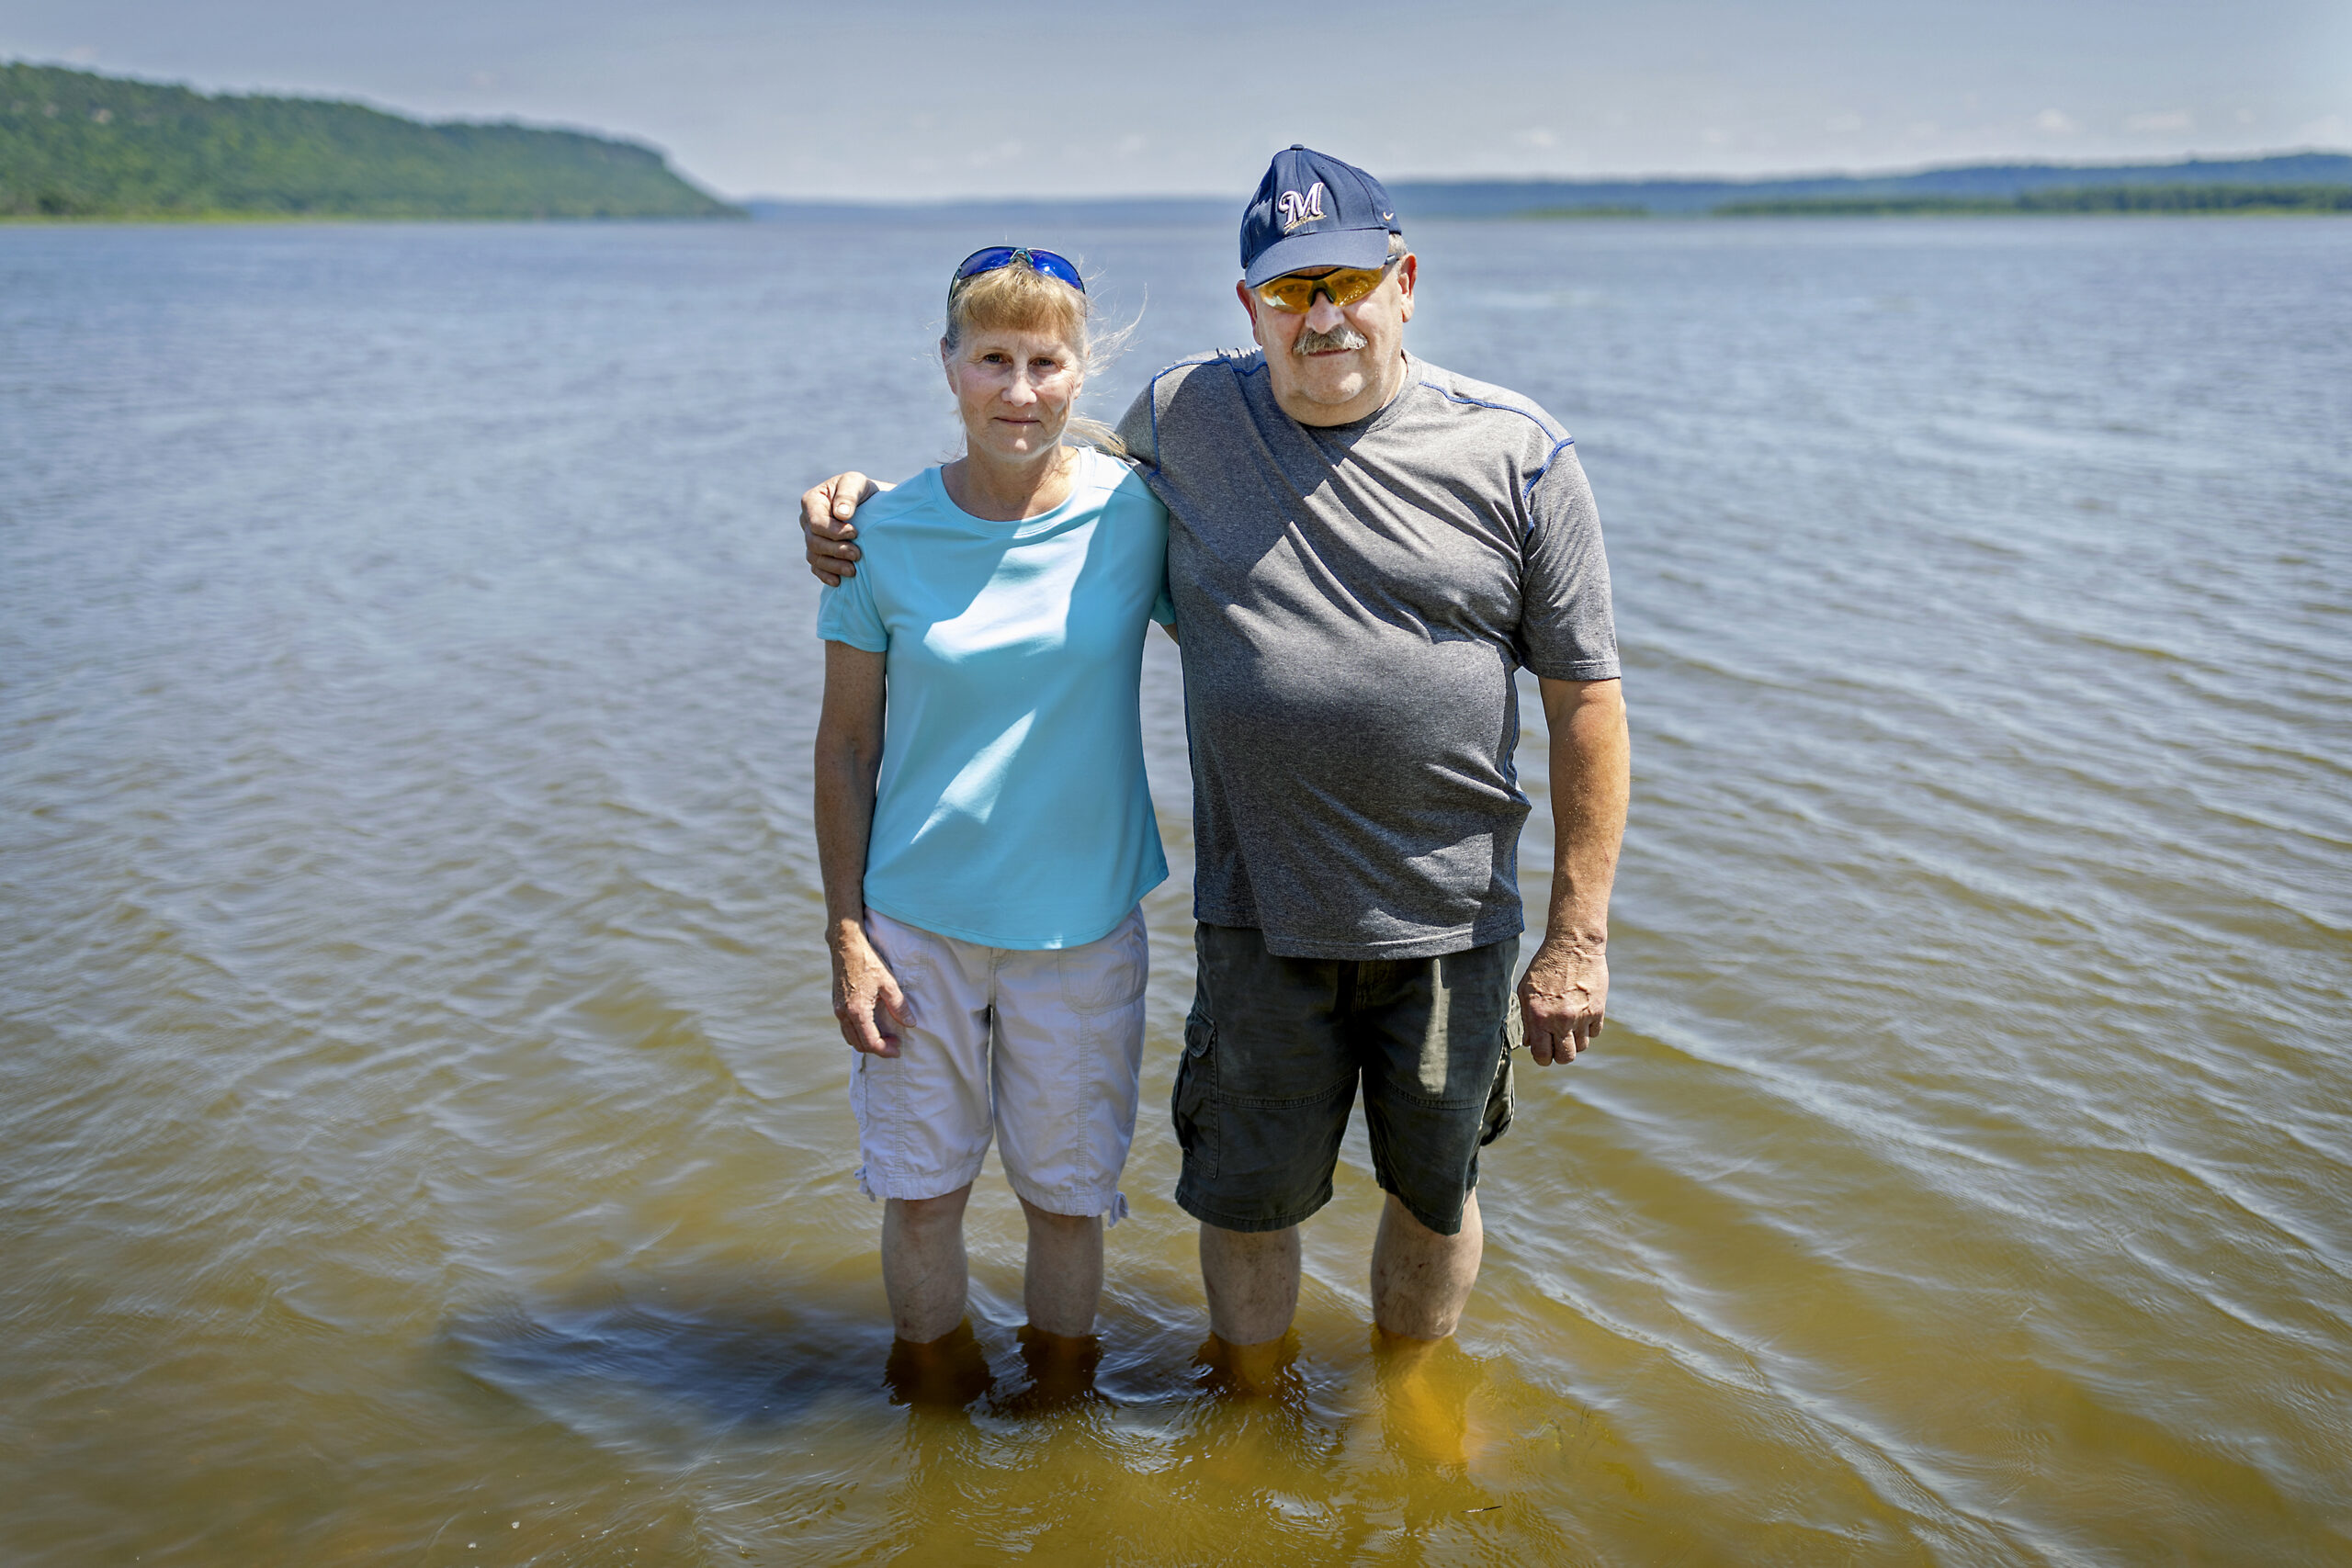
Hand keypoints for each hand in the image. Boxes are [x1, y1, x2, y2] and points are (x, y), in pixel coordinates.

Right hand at [801, 472, 878, 586]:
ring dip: (833, 566)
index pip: (816, 522)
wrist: (872, 505)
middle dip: (836, 550)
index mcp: (812, 501)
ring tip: (853, 570)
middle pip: (814, 542)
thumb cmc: (862, 491)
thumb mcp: (857, 483)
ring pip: (814, 557)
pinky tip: (839, 581)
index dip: (833, 531)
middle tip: (857, 554)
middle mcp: (807, 521)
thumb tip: (841, 515)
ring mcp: (811, 538)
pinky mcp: (819, 552)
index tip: (855, 533)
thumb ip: (848, 494)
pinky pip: (816, 568)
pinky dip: (826, 575)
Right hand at [829, 919, 909, 1055]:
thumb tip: (910, 1023)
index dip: (885, 1050)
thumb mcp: (888, 983)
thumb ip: (899, 1006)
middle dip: (877, 1049)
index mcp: (857, 1010)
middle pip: (859, 1044)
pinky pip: (846, 1027)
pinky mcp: (836, 1004)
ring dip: (867, 1042)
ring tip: (885, 1035)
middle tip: (894, 1043)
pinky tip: (872, 1025)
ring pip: (850, 1038)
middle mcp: (844, 1013)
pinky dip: (858, 1033)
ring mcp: (838, 1010)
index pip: (870, 1042)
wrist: (845, 946)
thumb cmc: (867, 961)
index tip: (897, 1049)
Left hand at [1517, 937, 1605, 1065]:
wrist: (1573, 946)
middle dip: (1560, 1054)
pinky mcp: (1598, 1010)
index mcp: (1539, 1016)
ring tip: (1568, 1023)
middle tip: (1557, 1042)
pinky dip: (1588, 1028)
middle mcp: (1561, 1020)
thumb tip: (1529, 1044)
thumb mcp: (1526, 991)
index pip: (1543, 1055)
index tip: (1544, 1051)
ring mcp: (1581, 1016)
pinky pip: (1594, 1033)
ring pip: (1581, 1046)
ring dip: (1574, 1040)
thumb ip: (1527, 1020)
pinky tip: (1580, 1013)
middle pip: (1566, 1058)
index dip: (1543, 1058)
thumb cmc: (1545, 967)